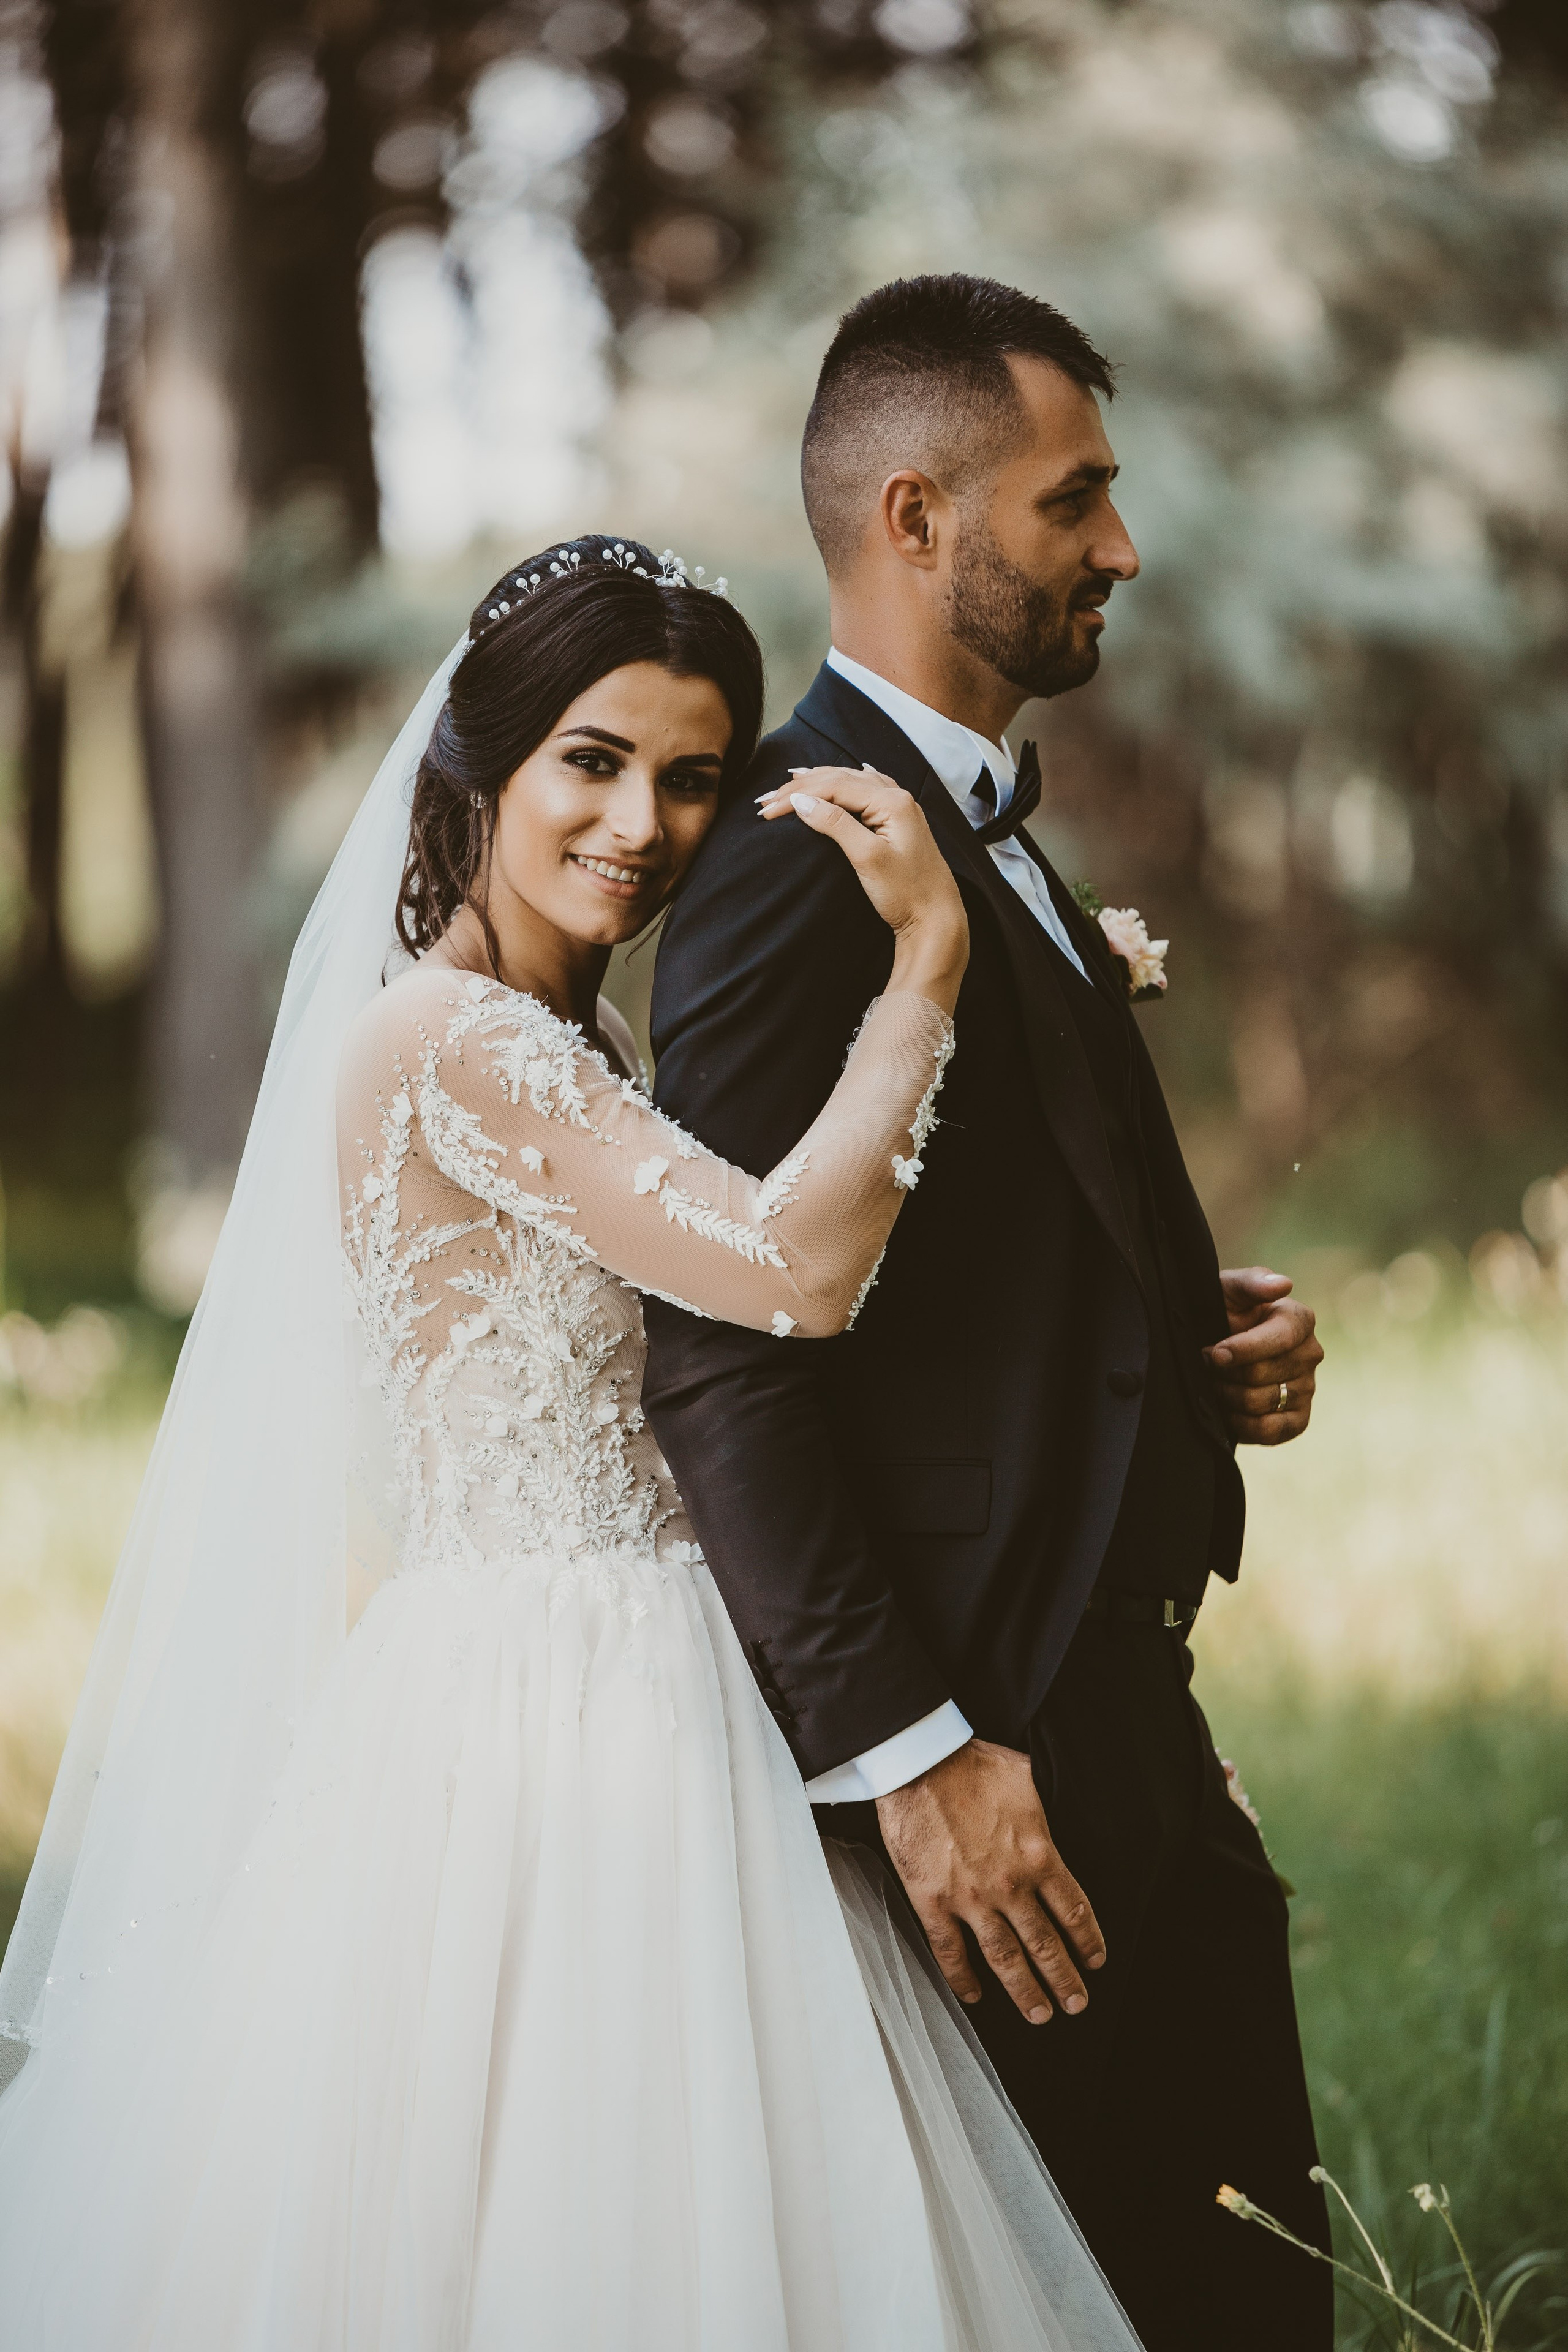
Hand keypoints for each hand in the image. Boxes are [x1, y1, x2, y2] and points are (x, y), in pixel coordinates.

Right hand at [757, 766, 967, 1012]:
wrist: (938, 919)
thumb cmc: (907, 894)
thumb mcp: (867, 859)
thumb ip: (835, 825)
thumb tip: (801, 801)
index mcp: (892, 801)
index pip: (833, 786)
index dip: (796, 795)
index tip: (766, 810)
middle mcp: (898, 797)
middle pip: (841, 779)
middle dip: (801, 786)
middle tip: (766, 798)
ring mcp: (901, 809)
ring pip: (853, 782)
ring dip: (820, 781)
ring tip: (792, 780)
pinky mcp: (899, 823)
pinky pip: (869, 790)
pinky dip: (848, 783)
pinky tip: (851, 772)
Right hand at [875, 1738, 1104, 2024]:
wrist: (919, 1764)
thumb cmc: (972, 1765)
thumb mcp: (1028, 1777)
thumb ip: (1048, 1805)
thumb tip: (1069, 1800)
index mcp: (1040, 1856)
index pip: (1074, 1912)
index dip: (1088, 1942)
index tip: (1095, 1962)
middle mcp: (1010, 1886)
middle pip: (1046, 1945)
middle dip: (1064, 1980)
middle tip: (1076, 2004)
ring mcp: (971, 1899)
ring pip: (1005, 1958)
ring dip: (1025, 1991)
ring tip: (1040, 2014)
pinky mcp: (933, 1902)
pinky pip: (950, 1951)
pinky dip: (962, 1979)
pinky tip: (974, 1996)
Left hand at [1204, 1266, 1322, 1445]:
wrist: (1212, 1346)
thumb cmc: (1222, 1312)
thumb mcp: (1228, 1290)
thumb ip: (1252, 1283)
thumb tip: (1283, 1285)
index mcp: (1300, 1320)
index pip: (1279, 1339)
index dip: (1243, 1349)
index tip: (1215, 1353)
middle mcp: (1310, 1354)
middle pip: (1261, 1375)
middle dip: (1225, 1373)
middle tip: (1211, 1365)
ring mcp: (1307, 1388)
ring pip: (1259, 1403)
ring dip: (1227, 1395)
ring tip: (1218, 1382)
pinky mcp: (1298, 1420)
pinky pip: (1269, 1431)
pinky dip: (1241, 1423)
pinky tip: (1229, 1408)